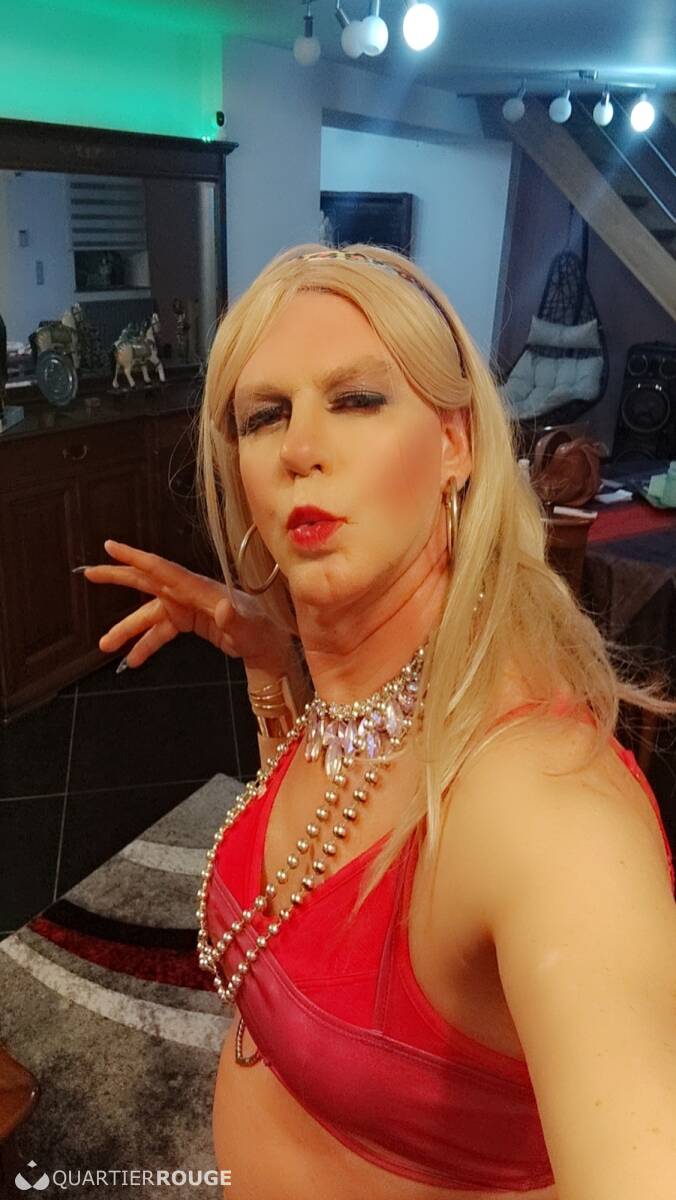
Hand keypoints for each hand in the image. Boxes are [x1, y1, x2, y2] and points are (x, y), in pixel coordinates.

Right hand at [76, 539, 292, 672]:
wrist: (270, 645)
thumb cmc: (262, 631)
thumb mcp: (250, 627)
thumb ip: (235, 619)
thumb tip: (224, 608)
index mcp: (200, 589)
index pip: (163, 570)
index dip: (136, 558)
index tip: (111, 547)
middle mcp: (190, 594)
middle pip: (148, 582)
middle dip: (118, 577)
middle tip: (89, 573)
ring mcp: (187, 607)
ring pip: (150, 615)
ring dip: (127, 629)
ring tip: (105, 645)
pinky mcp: (189, 621)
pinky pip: (160, 631)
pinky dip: (146, 644)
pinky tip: (133, 660)